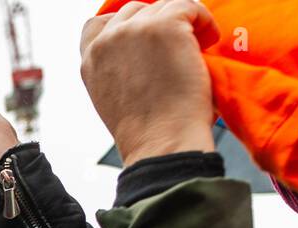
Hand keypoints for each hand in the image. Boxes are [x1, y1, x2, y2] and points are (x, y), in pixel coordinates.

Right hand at [80, 0, 219, 166]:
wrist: (162, 143)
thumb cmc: (147, 132)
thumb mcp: (113, 98)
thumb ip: (117, 68)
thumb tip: (144, 51)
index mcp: (90, 61)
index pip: (98, 23)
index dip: (126, 25)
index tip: (148, 39)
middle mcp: (106, 42)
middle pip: (136, 10)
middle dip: (159, 25)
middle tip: (179, 49)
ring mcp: (134, 31)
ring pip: (165, 7)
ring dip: (184, 25)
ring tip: (196, 50)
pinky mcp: (165, 27)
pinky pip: (190, 7)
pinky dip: (205, 23)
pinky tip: (208, 43)